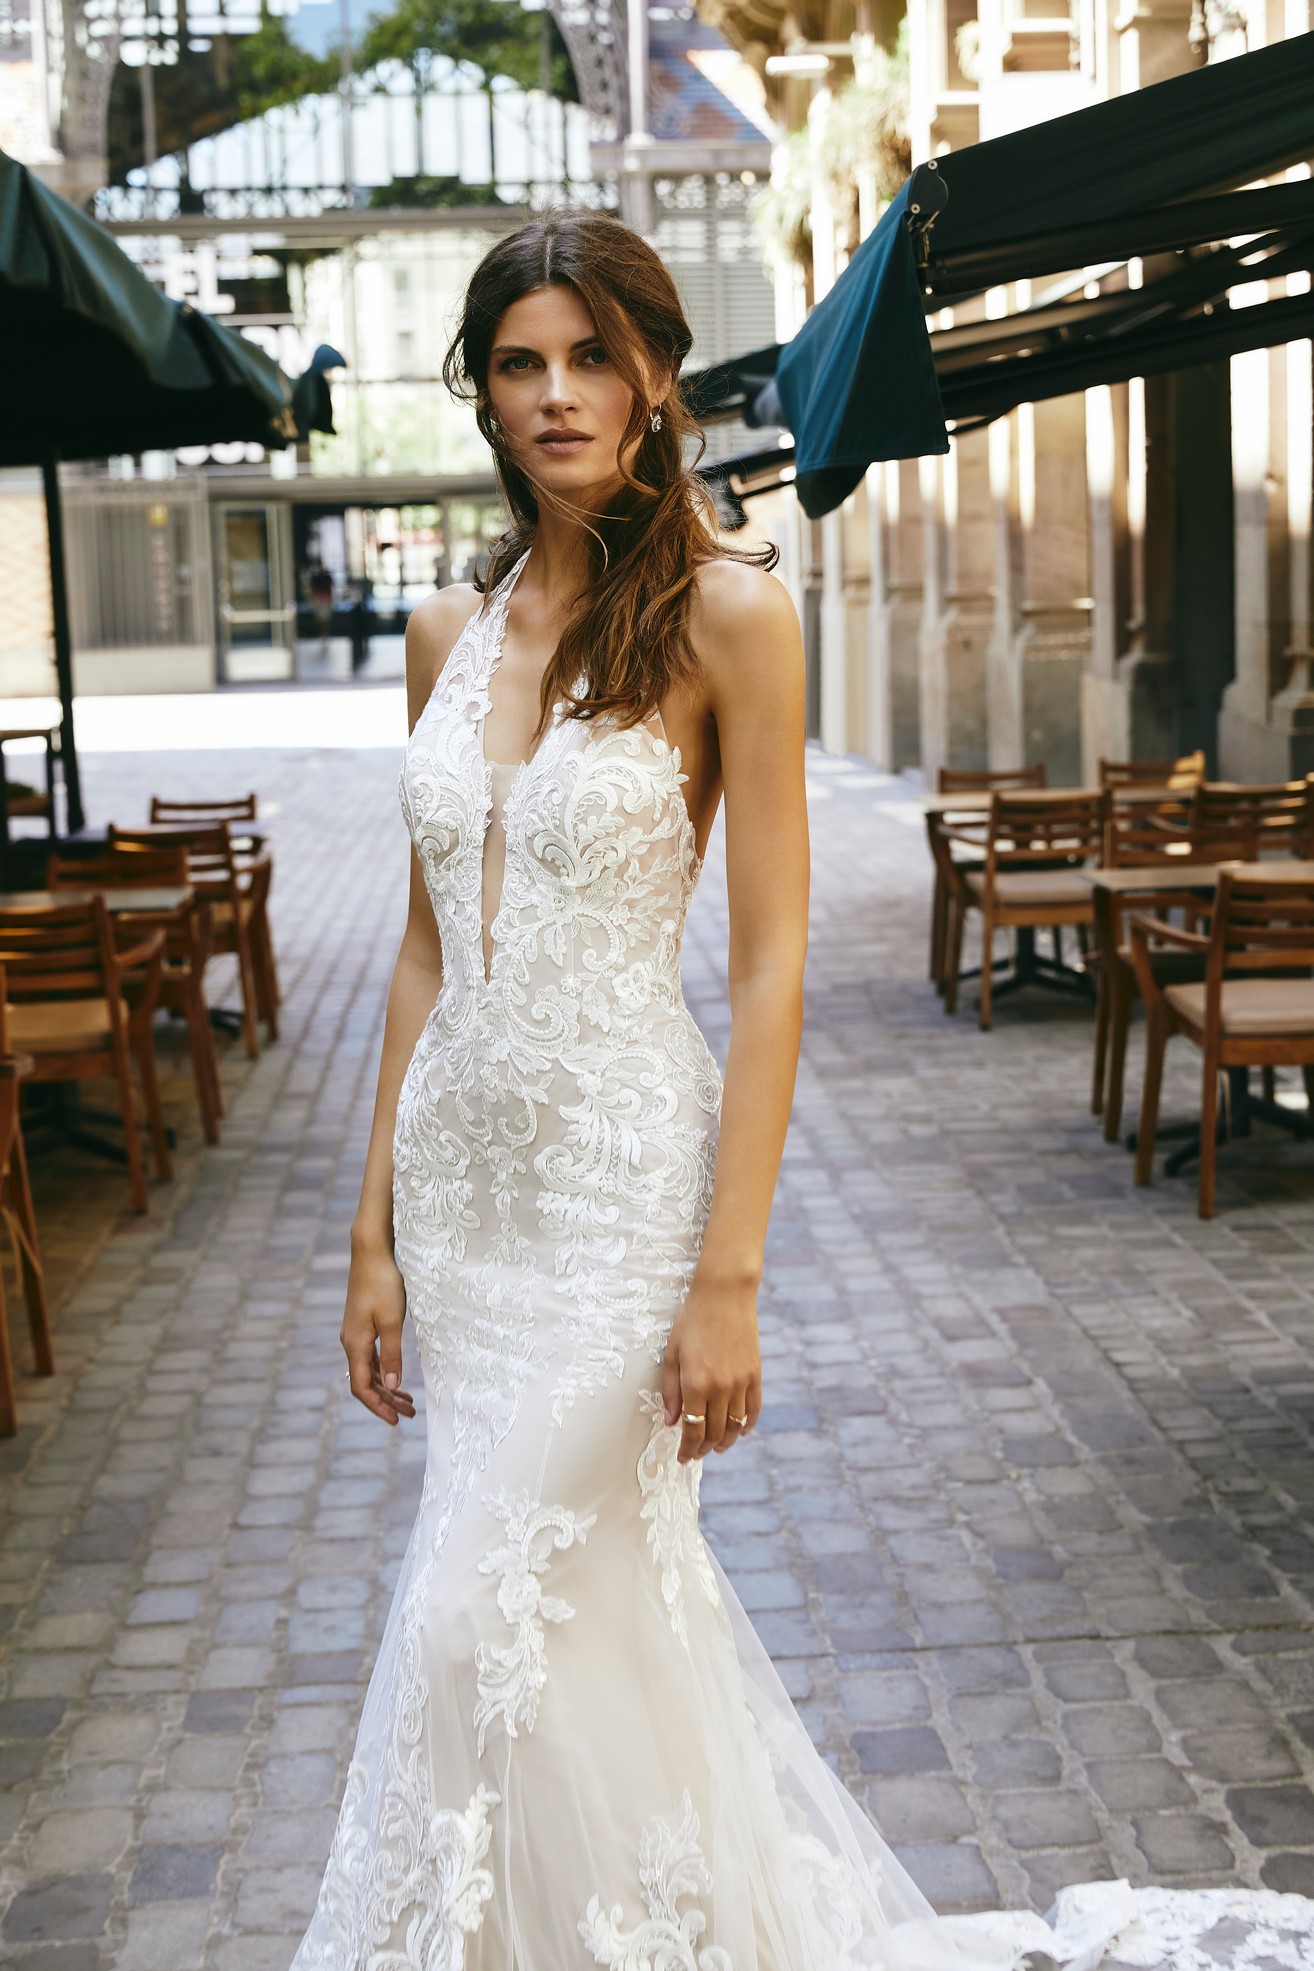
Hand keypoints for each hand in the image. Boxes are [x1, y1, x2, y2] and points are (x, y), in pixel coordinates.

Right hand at [341, 1236, 414, 1426]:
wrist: (371, 1252)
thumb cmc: (383, 1283)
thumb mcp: (392, 1321)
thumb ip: (392, 1354)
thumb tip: (391, 1385)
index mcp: (355, 1344)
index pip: (362, 1387)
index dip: (378, 1406)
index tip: (396, 1420)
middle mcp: (351, 1342)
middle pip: (366, 1382)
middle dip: (386, 1400)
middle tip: (409, 1414)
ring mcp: (355, 1333)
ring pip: (369, 1370)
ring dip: (387, 1386)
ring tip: (407, 1401)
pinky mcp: (362, 1324)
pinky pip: (370, 1356)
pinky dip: (384, 1370)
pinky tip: (396, 1375)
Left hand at [661, 1271, 761, 1462]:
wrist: (724, 1294)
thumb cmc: (691, 1319)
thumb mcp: (672, 1353)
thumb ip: (670, 1390)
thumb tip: (671, 1422)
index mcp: (695, 1384)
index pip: (692, 1430)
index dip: (687, 1449)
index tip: (682, 1458)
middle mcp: (720, 1388)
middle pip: (714, 1433)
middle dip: (703, 1449)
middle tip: (695, 1455)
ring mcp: (741, 1382)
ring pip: (735, 1426)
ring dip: (725, 1442)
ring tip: (716, 1448)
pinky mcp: (755, 1375)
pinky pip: (754, 1409)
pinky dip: (748, 1425)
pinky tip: (741, 1431)